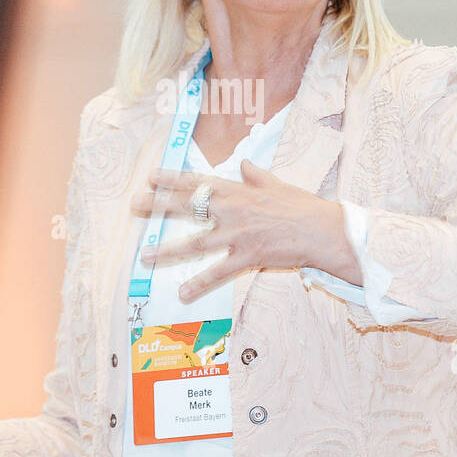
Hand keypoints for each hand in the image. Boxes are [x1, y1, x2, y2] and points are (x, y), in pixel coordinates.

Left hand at [129, 158, 359, 299]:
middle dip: (159, 205)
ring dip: (168, 250)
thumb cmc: (302, 206)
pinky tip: (182, 293)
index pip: (198, 181)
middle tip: (135, 205)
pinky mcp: (247, 257)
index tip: (151, 176)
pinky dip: (200, 284)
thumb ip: (256, 175)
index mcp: (238, 191)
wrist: (321, 230)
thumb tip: (244, 164)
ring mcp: (237, 235)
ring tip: (144, 256)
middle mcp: (232, 210)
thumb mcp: (277, 183)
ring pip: (195, 242)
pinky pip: (218, 272)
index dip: (172, 178)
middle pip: (188, 206)